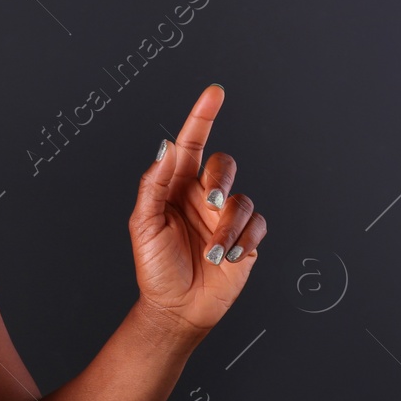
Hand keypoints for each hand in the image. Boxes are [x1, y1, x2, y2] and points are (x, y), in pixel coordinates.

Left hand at [128, 84, 267, 338]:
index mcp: (175, 186)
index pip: (191, 144)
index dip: (203, 117)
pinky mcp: (246, 237)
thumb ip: (154, 184)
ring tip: (213, 250)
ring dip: (228, 225)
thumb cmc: (155, 266)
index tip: (214, 92)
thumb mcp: (143, 224)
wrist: (176, 307)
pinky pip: (257, 224)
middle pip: (223, 165)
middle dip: (220, 180)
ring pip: (242, 199)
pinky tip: (227, 256)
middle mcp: (202, 196)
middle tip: (208, 202)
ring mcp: (225, 217)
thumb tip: (166, 147)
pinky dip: (243, 238)